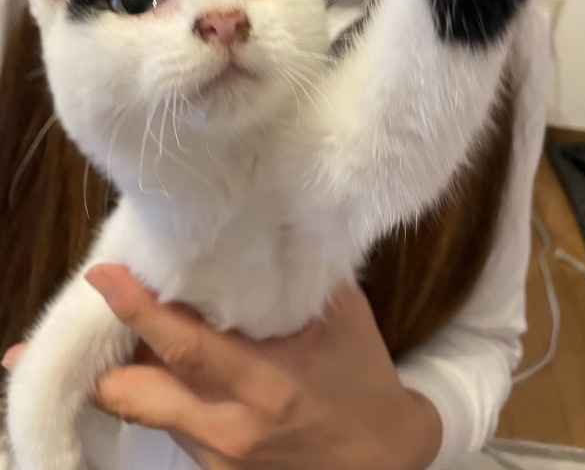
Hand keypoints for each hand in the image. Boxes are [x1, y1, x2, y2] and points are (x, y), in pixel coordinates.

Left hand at [84, 264, 441, 469]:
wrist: (379, 461)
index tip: (104, 275)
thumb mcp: (343, 319)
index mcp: (266, 384)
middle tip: (108, 311)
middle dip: (107, 354)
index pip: (185, 346)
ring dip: (135, 370)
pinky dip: (163, 393)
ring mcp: (218, 458)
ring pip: (144, 411)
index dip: (138, 310)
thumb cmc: (364, 381)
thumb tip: (266, 238)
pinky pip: (169, 425)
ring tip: (145, 335)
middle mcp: (230, 428)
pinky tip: (184, 371)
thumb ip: (300, 279)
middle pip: (134, 396)